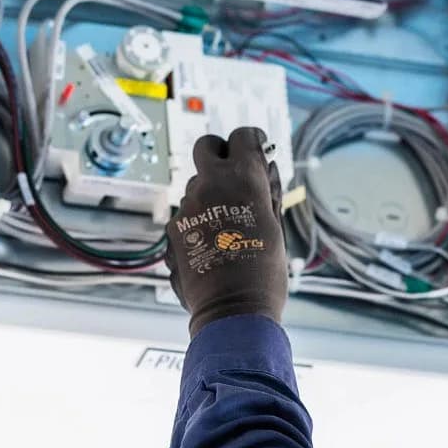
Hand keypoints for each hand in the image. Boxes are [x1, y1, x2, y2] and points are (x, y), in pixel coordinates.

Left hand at [165, 127, 286, 334]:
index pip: (242, 136)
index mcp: (241, 179)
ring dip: (210, 194)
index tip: (258, 149)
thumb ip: (268, 192)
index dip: (252, 141)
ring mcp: (186, 207)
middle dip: (219, 153)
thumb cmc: (261, 275)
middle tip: (234, 173)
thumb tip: (267, 168)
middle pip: (206, 146)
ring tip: (229, 225)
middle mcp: (208, 185)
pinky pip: (187, 213)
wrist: (232, 311)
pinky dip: (199, 221)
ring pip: (196, 184)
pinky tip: (214, 244)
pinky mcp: (172, 229)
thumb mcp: (275, 228)